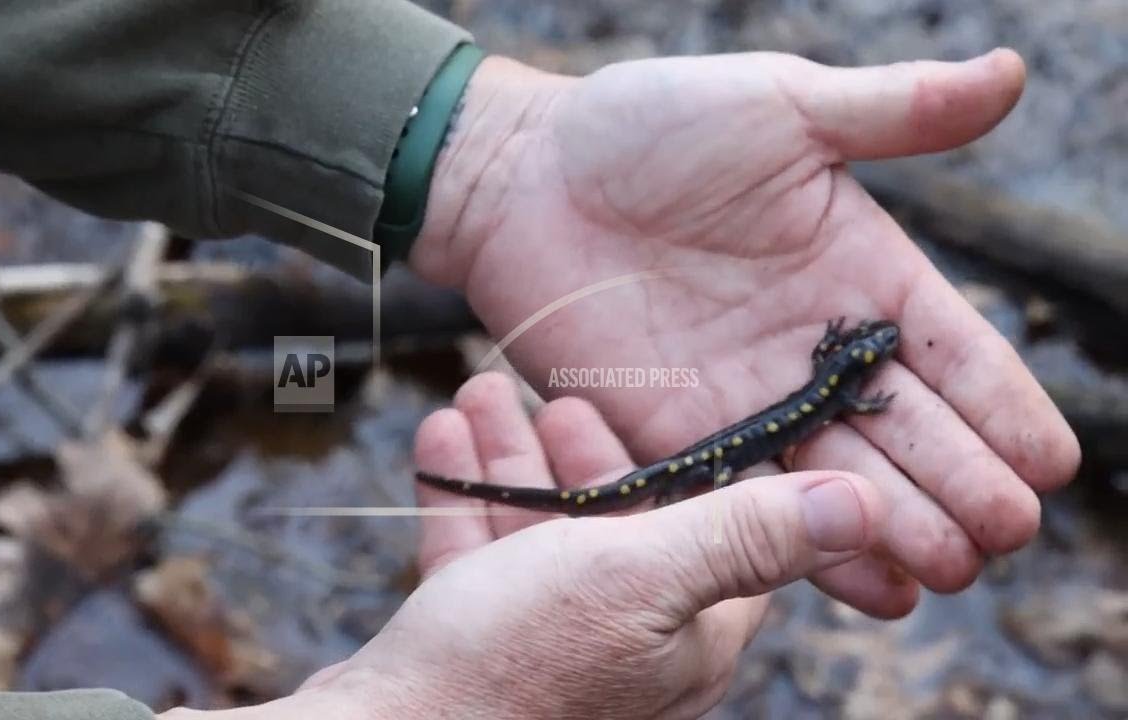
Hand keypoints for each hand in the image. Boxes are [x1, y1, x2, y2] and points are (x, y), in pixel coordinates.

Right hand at [268, 374, 885, 718]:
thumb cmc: (518, 661)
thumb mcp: (640, 575)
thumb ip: (744, 535)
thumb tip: (865, 508)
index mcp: (687, 632)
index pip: (714, 530)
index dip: (688, 460)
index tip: (656, 400)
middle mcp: (626, 642)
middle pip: (615, 521)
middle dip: (576, 447)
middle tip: (548, 389)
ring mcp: (549, 645)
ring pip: (538, 530)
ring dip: (511, 457)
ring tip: (479, 391)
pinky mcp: (479, 644)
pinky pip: (478, 554)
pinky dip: (464, 496)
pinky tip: (441, 441)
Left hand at [410, 49, 1079, 615]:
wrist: (523, 177)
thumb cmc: (644, 127)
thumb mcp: (777, 104)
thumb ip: (890, 110)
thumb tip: (1010, 72)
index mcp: (852, 273)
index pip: (949, 350)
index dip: (1001, 405)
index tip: (1050, 462)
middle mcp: (809, 350)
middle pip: (905, 428)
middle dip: (962, 483)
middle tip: (1005, 536)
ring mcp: (744, 398)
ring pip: (836, 475)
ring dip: (896, 525)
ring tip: (950, 571)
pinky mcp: (674, 435)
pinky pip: (748, 498)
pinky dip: (798, 540)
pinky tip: (857, 579)